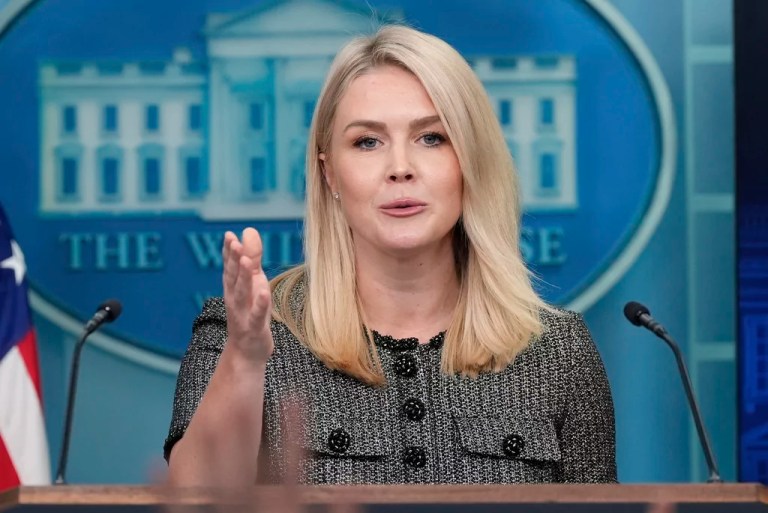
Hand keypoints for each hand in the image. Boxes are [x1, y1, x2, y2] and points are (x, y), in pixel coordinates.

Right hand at [222, 228, 273, 362]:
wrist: (246, 351)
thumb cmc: (251, 311)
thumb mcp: (253, 283)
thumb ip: (252, 258)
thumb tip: (248, 231)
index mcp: (234, 287)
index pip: (229, 266)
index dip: (229, 251)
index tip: (229, 235)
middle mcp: (235, 298)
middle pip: (233, 276)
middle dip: (233, 259)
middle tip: (233, 241)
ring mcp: (243, 313)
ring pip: (242, 293)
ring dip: (242, 277)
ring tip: (244, 260)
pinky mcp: (254, 327)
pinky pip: (256, 315)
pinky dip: (259, 303)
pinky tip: (263, 292)